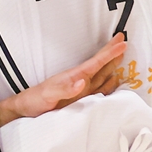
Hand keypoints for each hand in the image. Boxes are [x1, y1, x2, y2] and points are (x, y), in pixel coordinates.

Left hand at [0, 34, 125, 127]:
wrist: (27, 110)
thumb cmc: (36, 100)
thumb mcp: (48, 95)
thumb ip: (65, 90)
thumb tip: (82, 82)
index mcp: (75, 77)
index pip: (96, 62)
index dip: (109, 53)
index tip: (122, 42)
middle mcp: (80, 81)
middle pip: (101, 65)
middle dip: (112, 53)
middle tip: (124, 40)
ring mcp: (81, 90)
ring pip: (102, 75)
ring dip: (112, 66)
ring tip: (121, 56)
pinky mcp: (81, 99)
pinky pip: (99, 89)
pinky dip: (109, 84)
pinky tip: (113, 81)